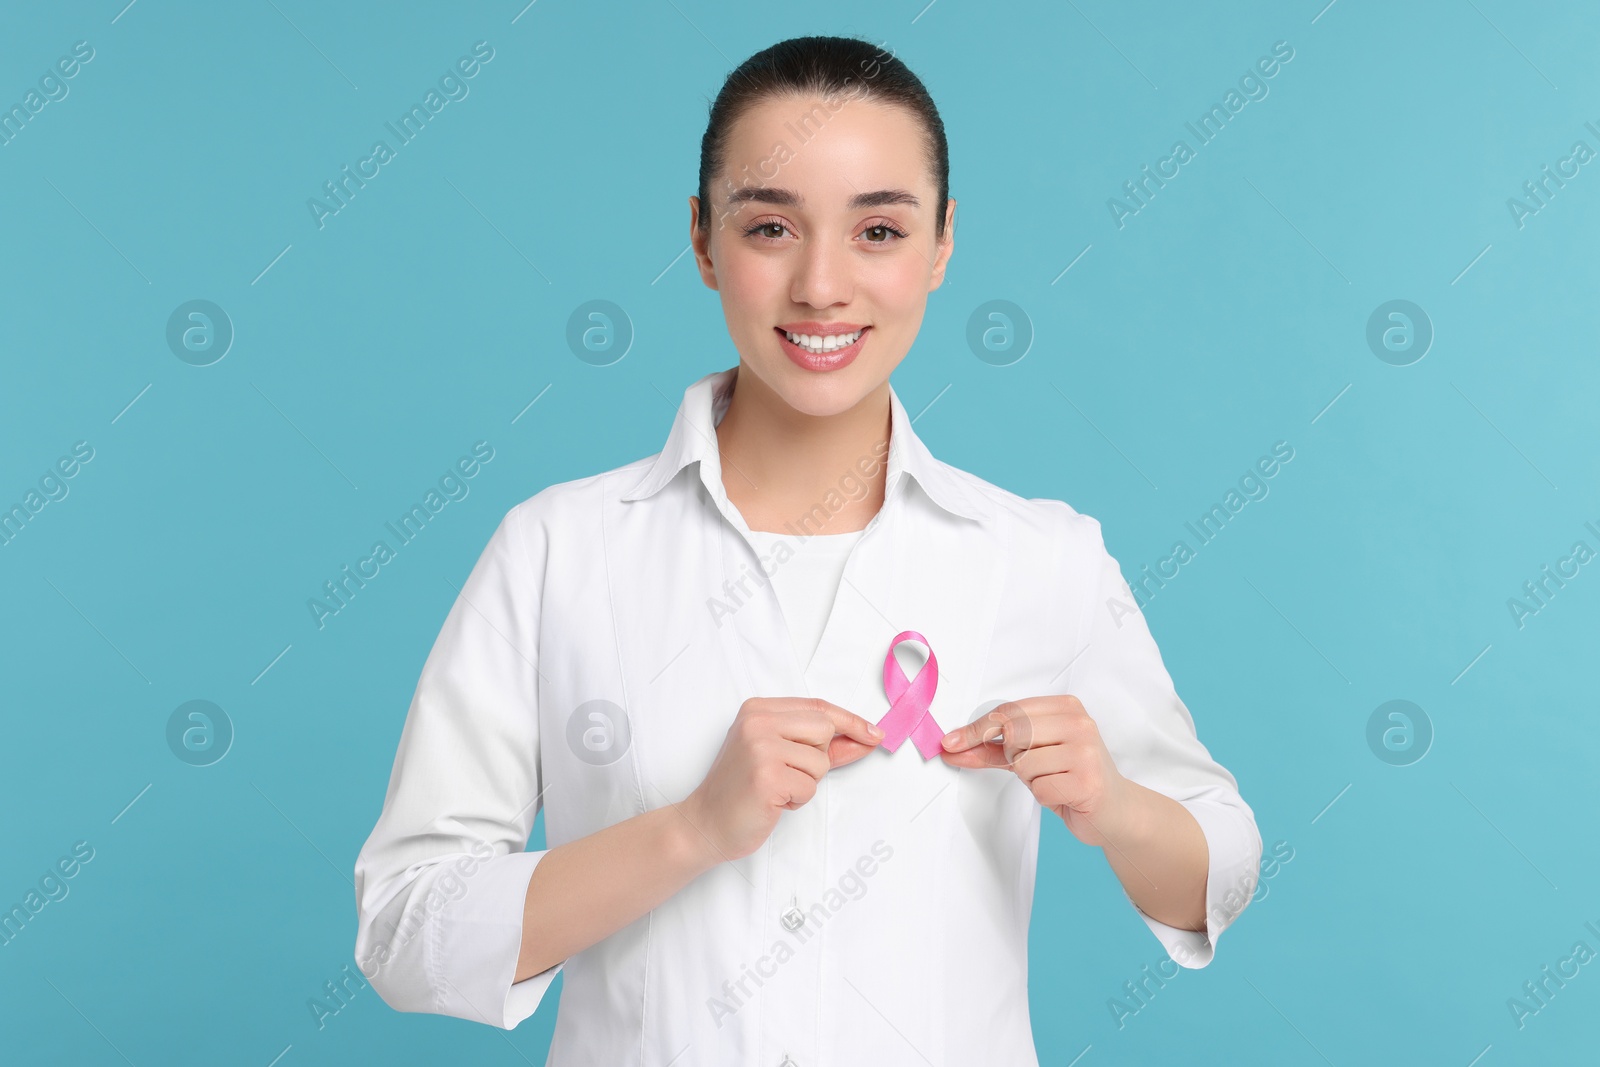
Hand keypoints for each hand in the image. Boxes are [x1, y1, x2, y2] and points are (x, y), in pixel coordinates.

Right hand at [682, 697, 883, 861]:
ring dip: (806, 783)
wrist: (706, 822)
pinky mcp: (767, 776)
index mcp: (758, 709)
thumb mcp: (780, 755)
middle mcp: (757, 722)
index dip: (850, 721)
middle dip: (818, 758)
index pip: (818, 707)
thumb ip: (822, 745)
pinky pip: (809, 787)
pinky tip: (773, 801)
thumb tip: (865, 737)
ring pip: (820, 761)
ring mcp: (760, 747)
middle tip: (789, 773)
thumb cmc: (743, 789)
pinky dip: (797, 800)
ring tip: (777, 788)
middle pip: (825, 729)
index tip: (874, 734)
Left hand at [939, 695, 1134, 847]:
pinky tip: (1065, 794)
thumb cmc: (1072, 777)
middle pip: (1013, 733)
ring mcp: (1087, 751)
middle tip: (1034, 766)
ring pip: (1024, 763)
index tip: (951, 742)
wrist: (1116, 810)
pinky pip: (1040, 789)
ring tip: (1055, 780)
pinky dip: (1045, 797)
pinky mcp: (1088, 782)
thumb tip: (952, 746)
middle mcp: (1080, 723)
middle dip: (1013, 756)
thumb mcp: (1032, 755)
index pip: (1009, 711)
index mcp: (1066, 706)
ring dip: (1031, 780)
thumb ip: (992, 749)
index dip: (976, 729)